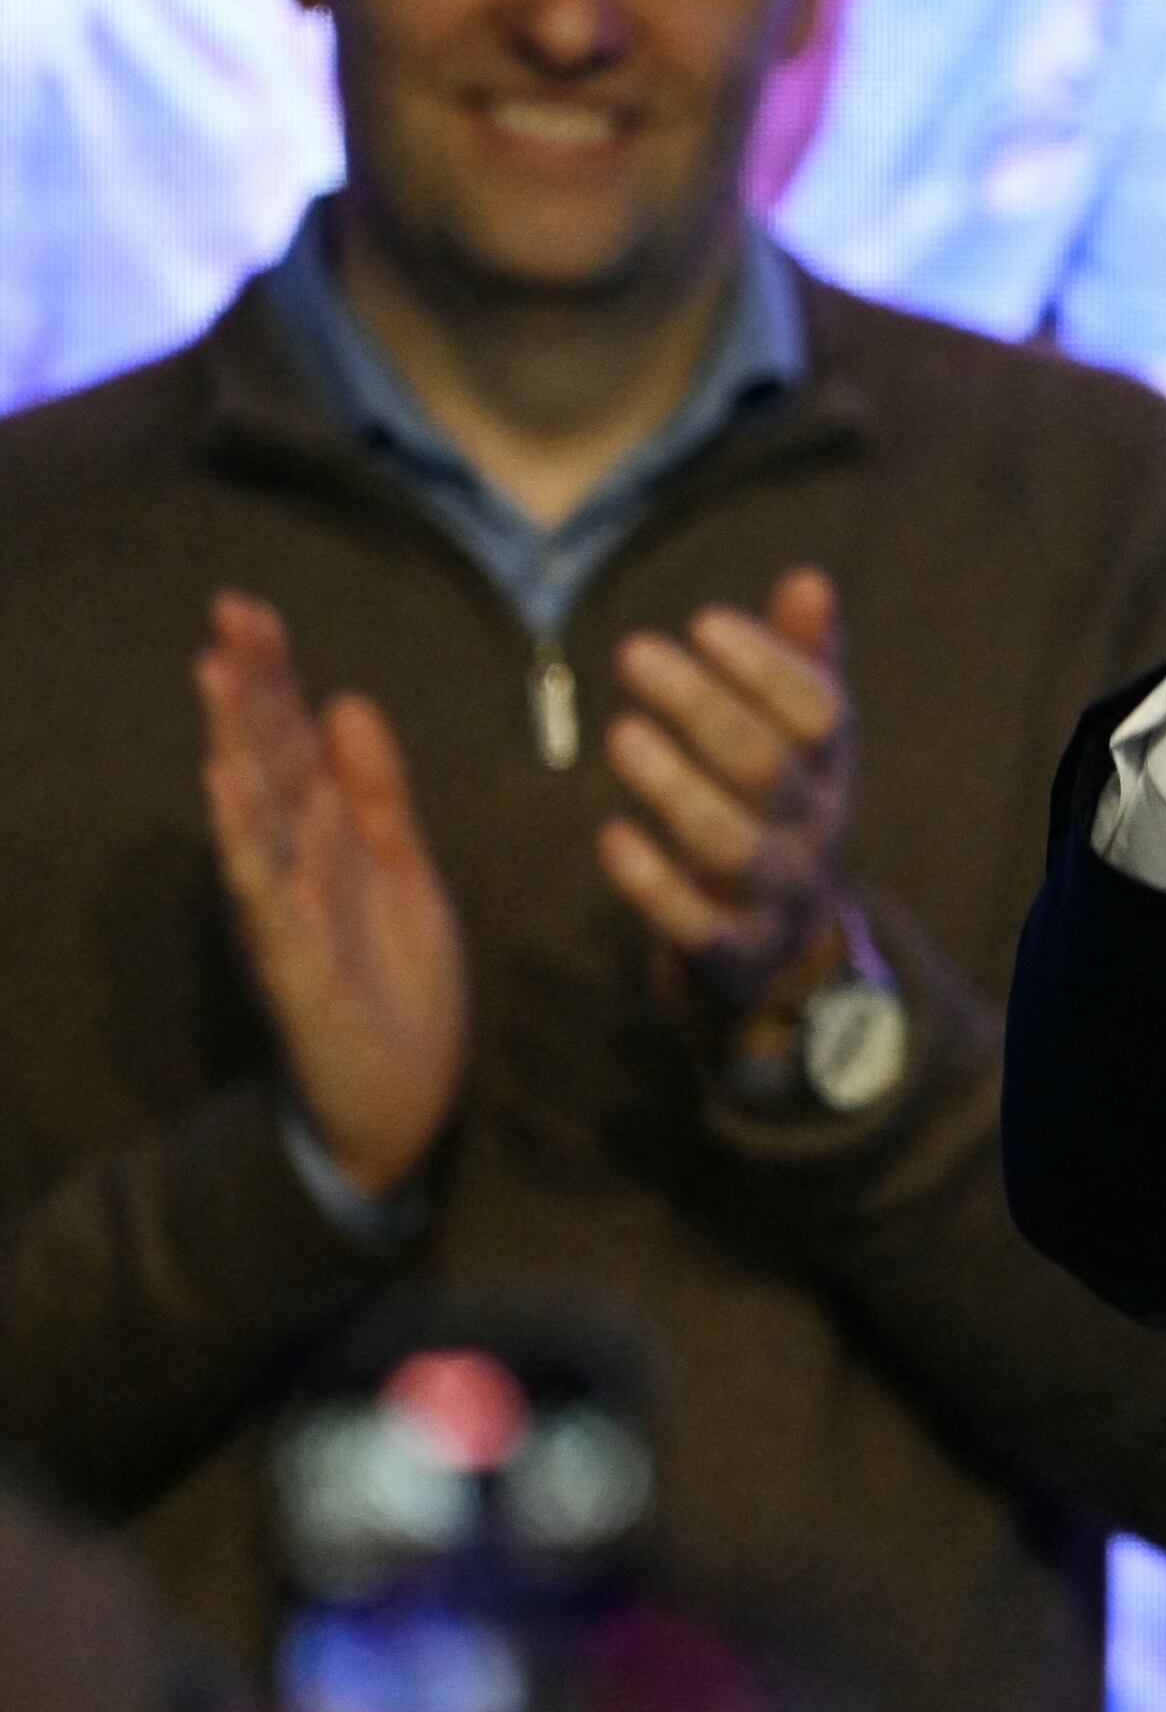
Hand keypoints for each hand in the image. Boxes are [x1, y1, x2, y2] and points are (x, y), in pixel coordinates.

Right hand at [194, 593, 465, 1201]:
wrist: (400, 1104)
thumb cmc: (394, 986)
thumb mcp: (402, 872)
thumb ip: (376, 795)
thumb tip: (346, 701)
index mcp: (324, 842)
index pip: (292, 744)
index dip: (274, 678)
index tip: (252, 608)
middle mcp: (292, 868)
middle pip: (266, 763)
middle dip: (250, 688)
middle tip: (229, 611)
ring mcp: (286, 914)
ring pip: (254, 816)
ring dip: (236, 744)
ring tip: (216, 673)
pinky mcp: (293, 968)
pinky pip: (264, 895)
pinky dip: (244, 839)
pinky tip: (223, 785)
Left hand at [597, 570, 858, 1065]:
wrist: (784, 965)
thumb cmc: (776, 822)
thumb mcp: (801, 749)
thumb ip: (802, 665)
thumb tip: (810, 578)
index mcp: (830, 772)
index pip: (818, 712)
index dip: (767, 665)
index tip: (703, 621)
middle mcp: (813, 832)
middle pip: (767, 766)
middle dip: (704, 705)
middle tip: (634, 651)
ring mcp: (774, 897)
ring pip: (732, 843)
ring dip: (677, 786)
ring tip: (620, 733)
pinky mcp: (729, 957)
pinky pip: (695, 926)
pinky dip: (652, 883)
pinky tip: (610, 835)